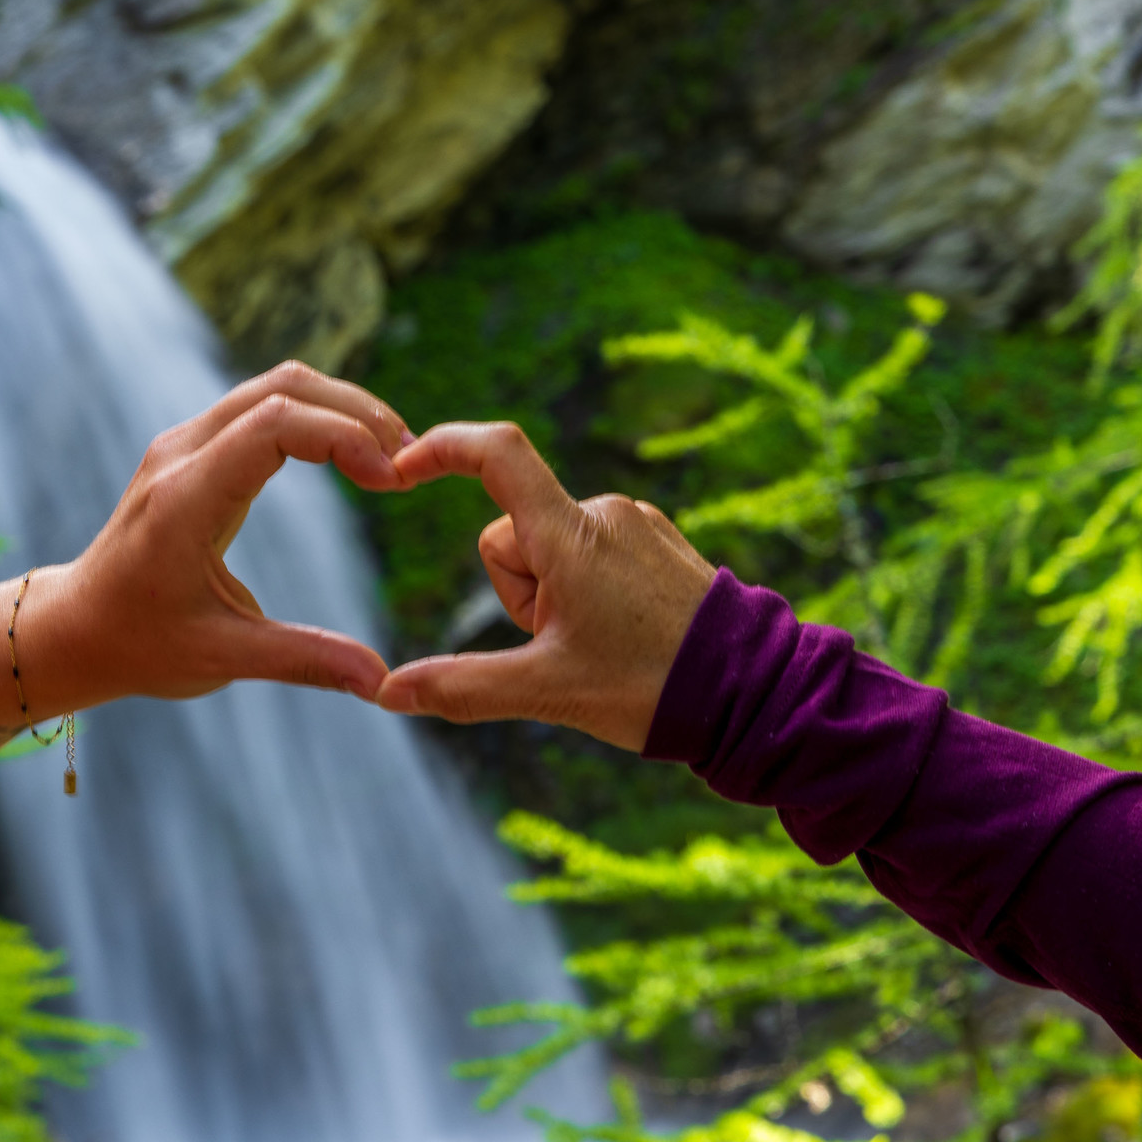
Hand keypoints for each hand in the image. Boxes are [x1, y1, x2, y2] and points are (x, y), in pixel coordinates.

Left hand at [29, 364, 411, 706]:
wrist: (75, 628)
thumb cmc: (140, 645)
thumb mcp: (222, 657)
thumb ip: (304, 661)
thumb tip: (382, 684)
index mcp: (186, 498)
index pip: (275, 424)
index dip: (345, 436)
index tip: (392, 481)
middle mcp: (182, 454)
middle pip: (284, 386)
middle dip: (358, 412)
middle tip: (412, 462)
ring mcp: (184, 444)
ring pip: (276, 385)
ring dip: (341, 409)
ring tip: (393, 457)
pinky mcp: (194, 449)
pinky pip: (264, 405)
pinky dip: (316, 418)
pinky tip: (353, 456)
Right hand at [375, 422, 714, 749]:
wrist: (751, 693)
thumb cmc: (651, 688)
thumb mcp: (548, 691)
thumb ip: (463, 688)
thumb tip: (389, 693)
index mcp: (571, 535)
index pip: (496, 455)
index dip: (442, 448)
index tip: (402, 468)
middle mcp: (603, 512)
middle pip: (512, 534)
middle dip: (520, 591)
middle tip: (566, 643)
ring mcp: (634, 523)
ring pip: (549, 549)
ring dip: (554, 595)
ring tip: (603, 642)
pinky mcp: (656, 539)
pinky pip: (590, 552)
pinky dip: (587, 588)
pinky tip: (624, 630)